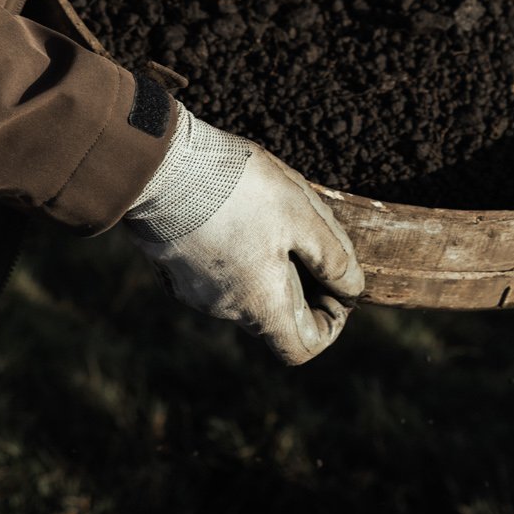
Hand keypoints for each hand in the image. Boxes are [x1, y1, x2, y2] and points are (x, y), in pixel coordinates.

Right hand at [123, 106, 364, 364]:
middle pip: (274, 318)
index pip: (302, 348)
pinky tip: (231, 210)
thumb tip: (353, 288)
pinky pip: (214, 273)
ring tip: (267, 212)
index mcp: (261, 305)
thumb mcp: (302, 212)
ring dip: (264, 265)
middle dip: (299, 285)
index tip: (335, 284)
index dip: (330, 322)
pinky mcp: (172, 269)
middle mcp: (225, 310)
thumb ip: (334, 257)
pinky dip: (232, 253)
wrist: (160, 165)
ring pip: (243, 292)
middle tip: (304, 236)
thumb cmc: (238, 187)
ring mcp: (194, 292)